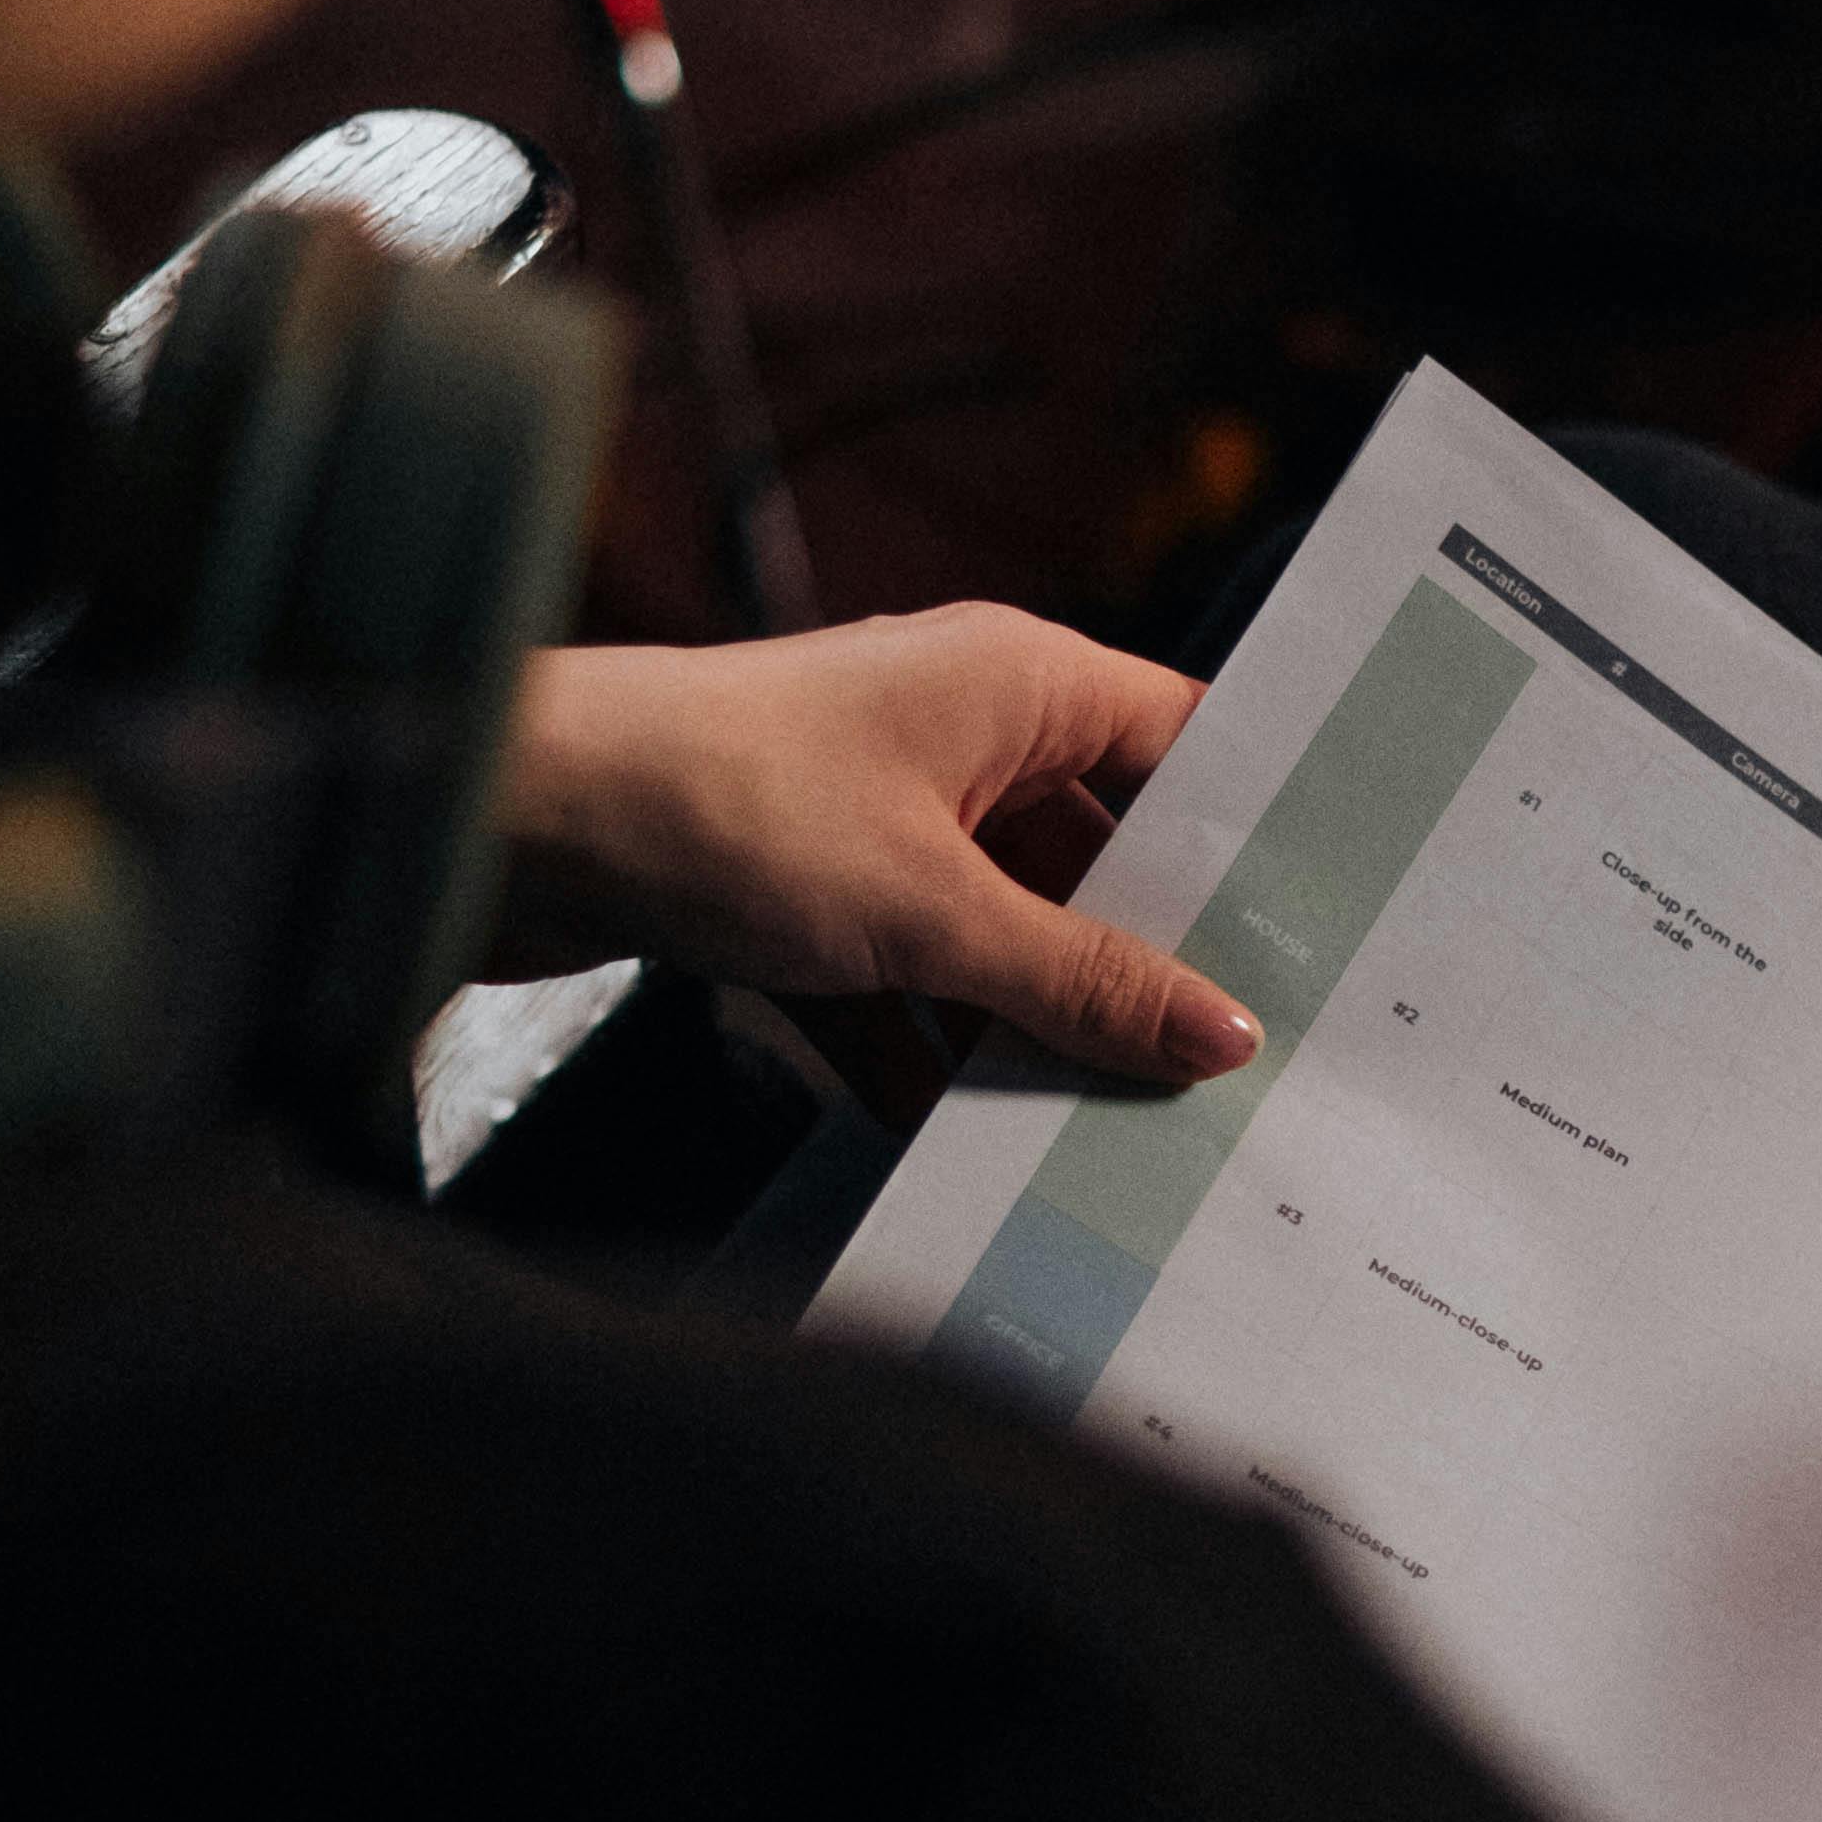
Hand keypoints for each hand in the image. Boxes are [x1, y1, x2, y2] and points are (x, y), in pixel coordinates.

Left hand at [491, 613, 1262, 1088]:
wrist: (499, 820)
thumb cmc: (717, 802)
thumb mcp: (932, 911)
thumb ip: (1080, 980)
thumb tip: (1216, 1031)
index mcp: (1013, 681)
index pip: (1182, 744)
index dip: (1252, 833)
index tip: (1322, 931)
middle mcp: (952, 734)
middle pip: (1093, 856)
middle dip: (1139, 963)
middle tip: (1222, 1067)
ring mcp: (873, 816)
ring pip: (995, 932)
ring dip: (1028, 1024)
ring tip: (1105, 1128)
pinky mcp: (798, 893)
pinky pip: (899, 983)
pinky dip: (921, 1053)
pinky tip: (955, 1139)